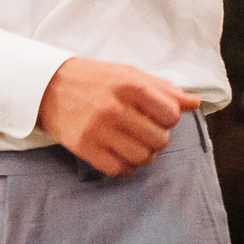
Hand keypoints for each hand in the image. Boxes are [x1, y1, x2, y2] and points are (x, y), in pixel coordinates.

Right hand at [36, 58, 200, 176]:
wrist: (47, 86)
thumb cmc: (94, 79)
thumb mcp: (129, 74)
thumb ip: (163, 89)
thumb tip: (195, 103)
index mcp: (129, 84)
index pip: (171, 115)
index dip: (168, 118)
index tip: (155, 116)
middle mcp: (114, 107)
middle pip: (159, 139)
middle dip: (157, 138)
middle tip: (143, 131)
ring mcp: (98, 129)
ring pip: (142, 157)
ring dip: (143, 154)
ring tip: (133, 143)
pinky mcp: (84, 147)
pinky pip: (118, 169)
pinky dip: (125, 167)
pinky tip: (120, 155)